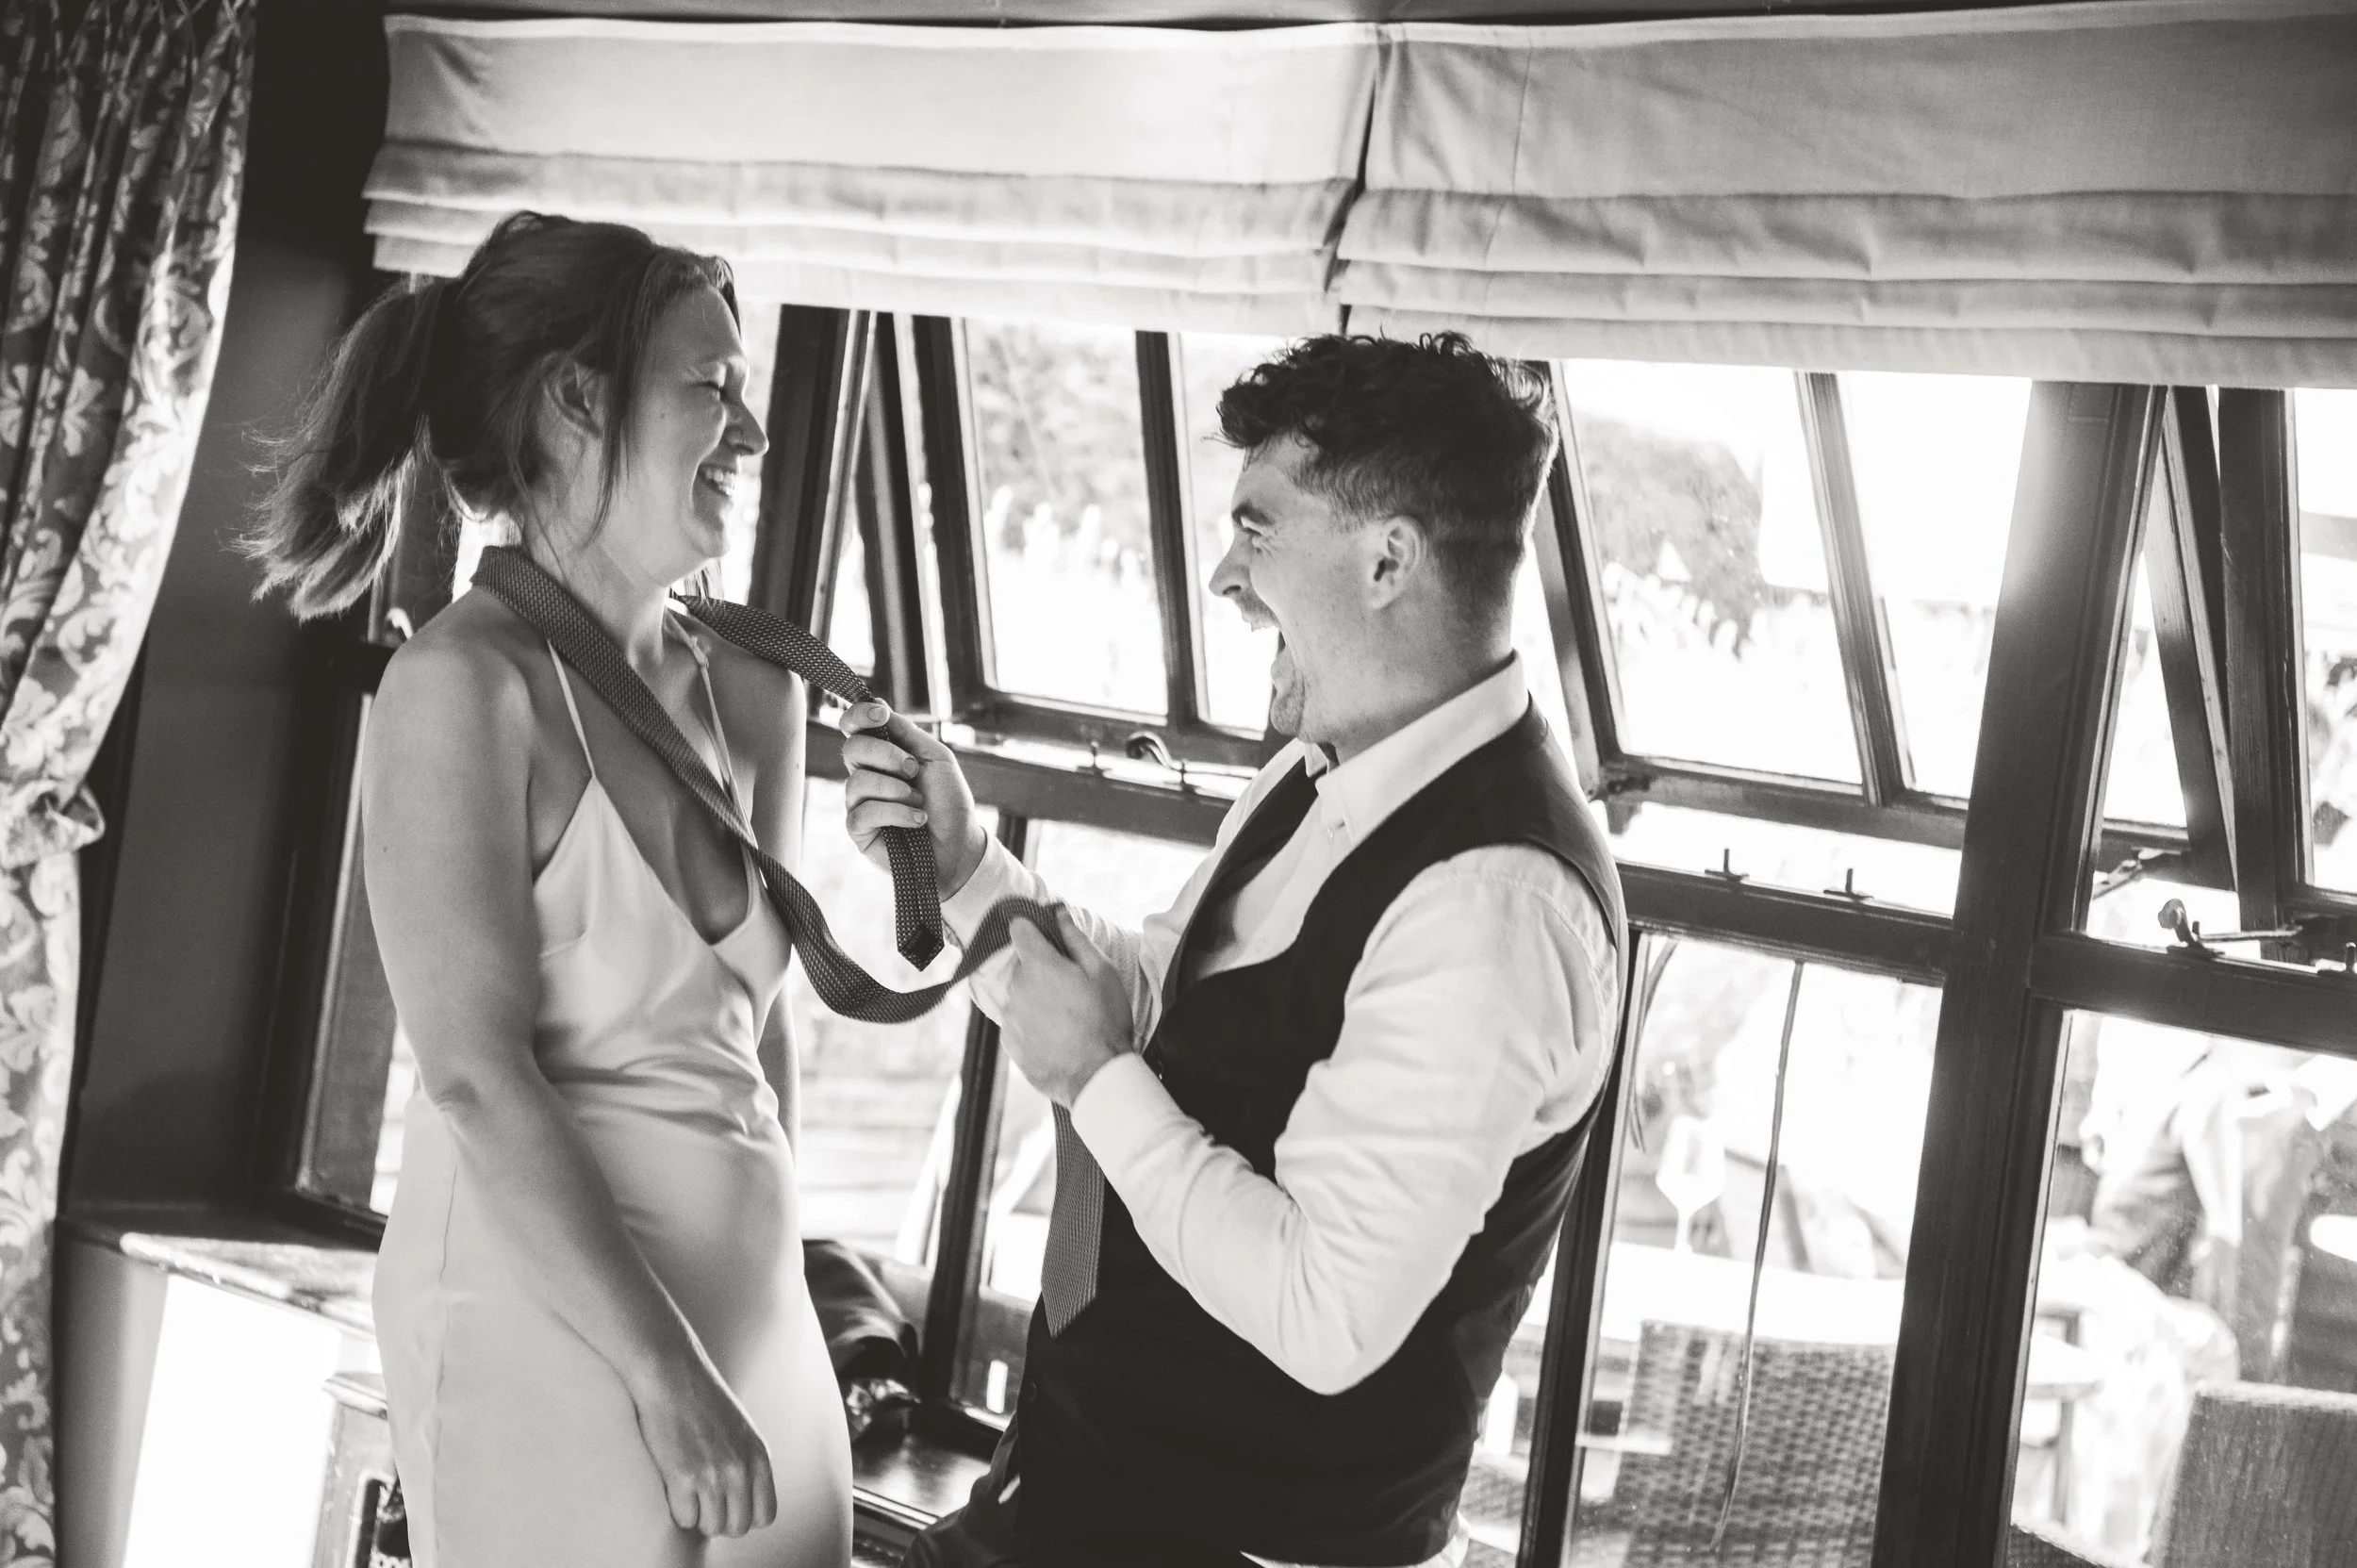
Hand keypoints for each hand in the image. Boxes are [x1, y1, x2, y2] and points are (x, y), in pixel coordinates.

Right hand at [627, 1347, 777, 1537]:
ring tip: (689, 1494)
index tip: (728, 1506)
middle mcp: (741, 1469)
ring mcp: (713, 1474)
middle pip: (738, 1527)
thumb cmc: (702, 1399)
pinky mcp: (683, 1476)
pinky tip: (674, 1485)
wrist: (672, 1375)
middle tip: (704, 1501)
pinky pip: (685, 1519)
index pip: (765, 1515)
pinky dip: (678, 1509)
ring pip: (711, 1527)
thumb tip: (740, 1499)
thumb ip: (746, 1463)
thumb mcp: (741, 1430)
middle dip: (720, 1521)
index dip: (744, 1517)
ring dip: (698, 1518)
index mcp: (759, 1456)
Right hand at [840, 702, 988, 898]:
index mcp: (882, 754)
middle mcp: (866, 775)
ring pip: (858, 781)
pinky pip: (864, 812)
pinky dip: (895, 813)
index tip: (879, 714)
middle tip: (913, 770)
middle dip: (886, 754)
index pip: (854, 727)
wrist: (959, 845)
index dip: (859, 715)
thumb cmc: (948, 802)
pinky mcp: (859, 830)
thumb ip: (907, 732)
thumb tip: (878, 703)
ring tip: (918, 802)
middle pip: (852, 748)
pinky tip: (917, 820)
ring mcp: (859, 802)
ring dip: (896, 790)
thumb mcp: (936, 758)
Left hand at [1001, 906, 1132, 1107]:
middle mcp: (1016, 988)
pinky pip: (1018, 1022)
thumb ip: (1075, 938)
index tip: (1044, 935)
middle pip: (1023, 966)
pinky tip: (1057, 1035)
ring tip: (1067, 1017)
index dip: (1032, 928)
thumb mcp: (1101, 971)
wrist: (1096, 1075)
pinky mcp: (1010, 1043)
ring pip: (1020, 995)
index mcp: (1039, 965)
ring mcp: (1010, 1017)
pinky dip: (1032, 1024)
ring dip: (1037, 999)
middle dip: (1042, 970)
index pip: (1019, 929)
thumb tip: (1058, 912)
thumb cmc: (1105, 1020)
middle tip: (1071, 988)